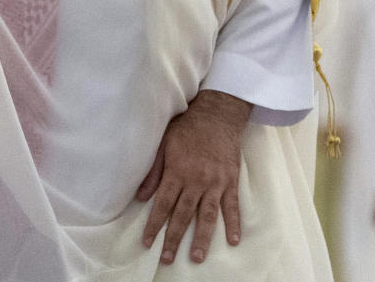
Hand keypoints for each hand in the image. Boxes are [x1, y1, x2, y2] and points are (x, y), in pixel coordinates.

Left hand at [137, 89, 250, 264]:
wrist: (217, 115)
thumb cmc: (186, 128)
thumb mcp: (163, 144)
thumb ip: (153, 171)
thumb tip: (141, 196)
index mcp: (177, 171)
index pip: (162, 204)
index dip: (154, 225)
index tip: (147, 242)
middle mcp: (196, 181)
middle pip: (183, 215)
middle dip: (174, 238)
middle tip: (167, 259)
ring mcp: (215, 183)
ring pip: (207, 216)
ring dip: (202, 239)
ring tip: (197, 257)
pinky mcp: (231, 181)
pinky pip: (233, 206)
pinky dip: (233, 224)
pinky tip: (233, 240)